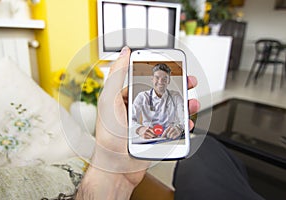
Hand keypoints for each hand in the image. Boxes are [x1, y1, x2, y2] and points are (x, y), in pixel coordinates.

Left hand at [76, 46, 199, 199]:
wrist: (116, 169)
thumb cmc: (108, 138)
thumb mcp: (109, 101)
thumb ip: (117, 76)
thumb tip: (124, 53)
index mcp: (125, 97)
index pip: (144, 79)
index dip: (159, 71)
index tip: (171, 66)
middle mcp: (137, 108)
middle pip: (161, 92)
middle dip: (177, 86)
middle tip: (188, 82)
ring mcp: (148, 121)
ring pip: (170, 108)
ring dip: (183, 103)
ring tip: (191, 103)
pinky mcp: (156, 134)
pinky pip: (173, 125)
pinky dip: (182, 122)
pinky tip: (187, 121)